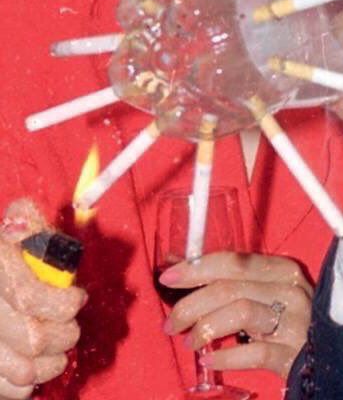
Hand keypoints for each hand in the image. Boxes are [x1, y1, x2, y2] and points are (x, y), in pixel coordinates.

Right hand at [0, 200, 85, 399]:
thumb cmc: (5, 253)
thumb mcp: (12, 227)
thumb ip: (25, 220)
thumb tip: (27, 216)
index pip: (29, 299)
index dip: (63, 302)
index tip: (78, 297)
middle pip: (32, 339)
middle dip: (64, 332)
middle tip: (71, 324)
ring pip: (23, 371)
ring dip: (52, 360)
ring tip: (60, 344)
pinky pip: (10, 391)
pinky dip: (30, 383)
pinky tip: (38, 363)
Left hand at [160, 252, 311, 377]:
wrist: (326, 355)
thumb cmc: (287, 318)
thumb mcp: (267, 291)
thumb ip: (233, 280)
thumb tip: (181, 267)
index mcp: (281, 270)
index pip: (234, 261)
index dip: (197, 268)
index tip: (168, 277)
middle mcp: (290, 290)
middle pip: (230, 287)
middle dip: (191, 304)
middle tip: (171, 323)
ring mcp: (295, 322)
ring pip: (241, 313)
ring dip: (206, 328)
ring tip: (191, 342)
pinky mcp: (294, 354)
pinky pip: (254, 353)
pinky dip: (226, 357)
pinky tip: (210, 359)